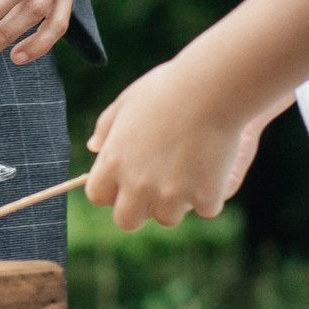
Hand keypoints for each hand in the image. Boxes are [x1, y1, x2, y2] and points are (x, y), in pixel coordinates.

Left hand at [82, 60, 255, 230]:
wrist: (211, 88)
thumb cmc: (168, 88)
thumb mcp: (127, 102)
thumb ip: (106, 127)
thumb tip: (94, 146)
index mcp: (112, 161)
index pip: (98, 196)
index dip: (111, 190)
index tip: (125, 181)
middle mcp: (137, 184)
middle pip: (127, 220)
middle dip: (139, 209)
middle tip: (156, 189)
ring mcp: (171, 194)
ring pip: (167, 218)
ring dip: (176, 202)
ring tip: (188, 168)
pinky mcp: (204, 197)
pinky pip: (205, 209)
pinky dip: (210, 194)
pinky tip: (214, 166)